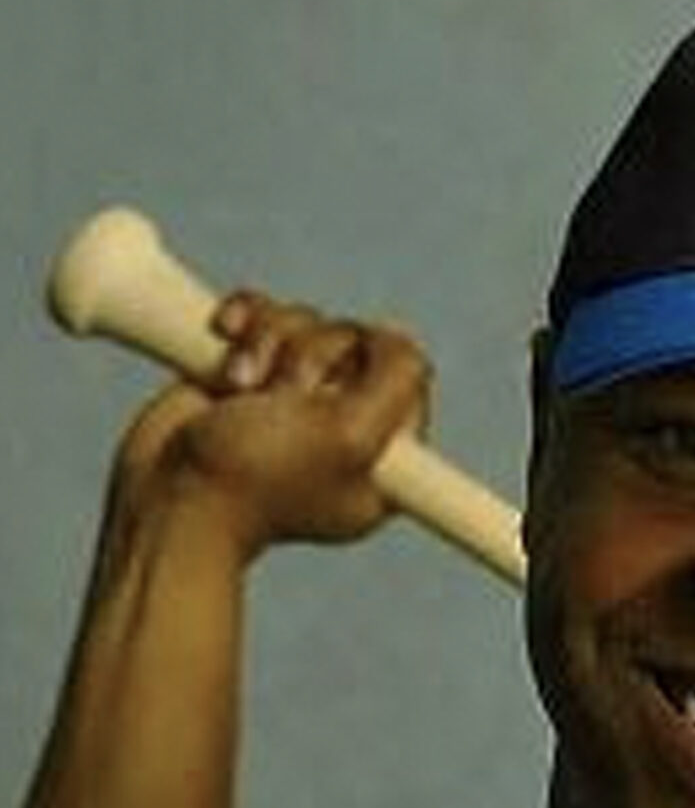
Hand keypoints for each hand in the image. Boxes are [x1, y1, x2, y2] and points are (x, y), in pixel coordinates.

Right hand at [107, 291, 432, 562]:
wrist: (172, 491)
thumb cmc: (259, 475)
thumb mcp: (352, 436)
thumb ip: (398, 381)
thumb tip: (392, 338)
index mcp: (384, 457)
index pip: (408, 374)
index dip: (374, 364)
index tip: (341, 393)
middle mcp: (345, 426)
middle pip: (352, 339)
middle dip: (309, 355)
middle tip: (282, 400)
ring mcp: (294, 400)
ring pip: (303, 323)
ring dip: (268, 342)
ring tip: (240, 387)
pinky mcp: (248, 375)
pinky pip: (262, 316)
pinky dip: (243, 321)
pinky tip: (225, 339)